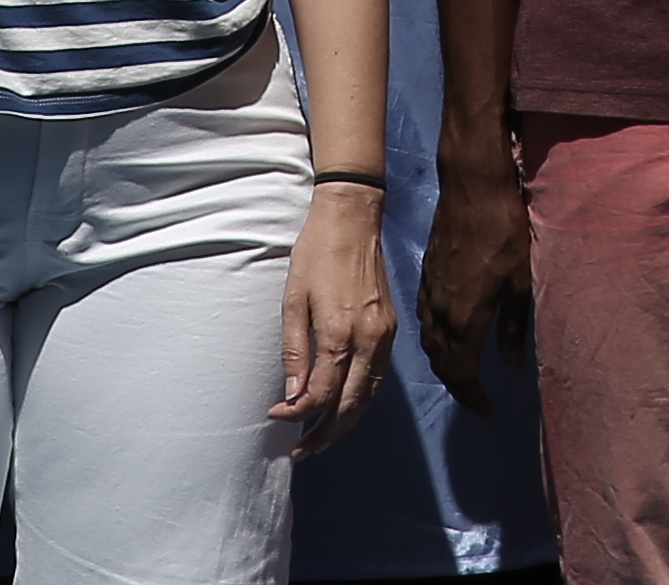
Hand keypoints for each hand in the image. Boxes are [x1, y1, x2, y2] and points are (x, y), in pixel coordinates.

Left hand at [270, 186, 398, 450]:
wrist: (353, 218)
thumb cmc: (316, 254)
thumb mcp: (293, 299)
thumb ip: (295, 350)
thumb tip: (293, 396)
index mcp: (340, 332)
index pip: (322, 393)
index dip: (298, 413)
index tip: (276, 418)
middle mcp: (369, 340)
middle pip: (351, 406)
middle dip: (325, 434)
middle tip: (300, 450)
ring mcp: (385, 336)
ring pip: (370, 397)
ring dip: (345, 424)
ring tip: (320, 440)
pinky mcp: (391, 329)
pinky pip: (379, 378)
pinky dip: (361, 400)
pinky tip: (344, 407)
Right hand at [418, 150, 530, 411]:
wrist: (472, 186)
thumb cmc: (504, 231)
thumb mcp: (520, 281)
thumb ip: (514, 327)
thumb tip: (510, 365)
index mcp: (463, 318)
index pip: (461, 373)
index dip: (473, 397)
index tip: (488, 411)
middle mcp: (439, 312)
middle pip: (441, 363)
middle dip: (458, 387)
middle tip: (477, 400)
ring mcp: (428, 293)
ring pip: (430, 343)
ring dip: (446, 365)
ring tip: (465, 375)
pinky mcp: (426, 276)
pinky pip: (426, 322)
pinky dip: (437, 340)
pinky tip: (450, 336)